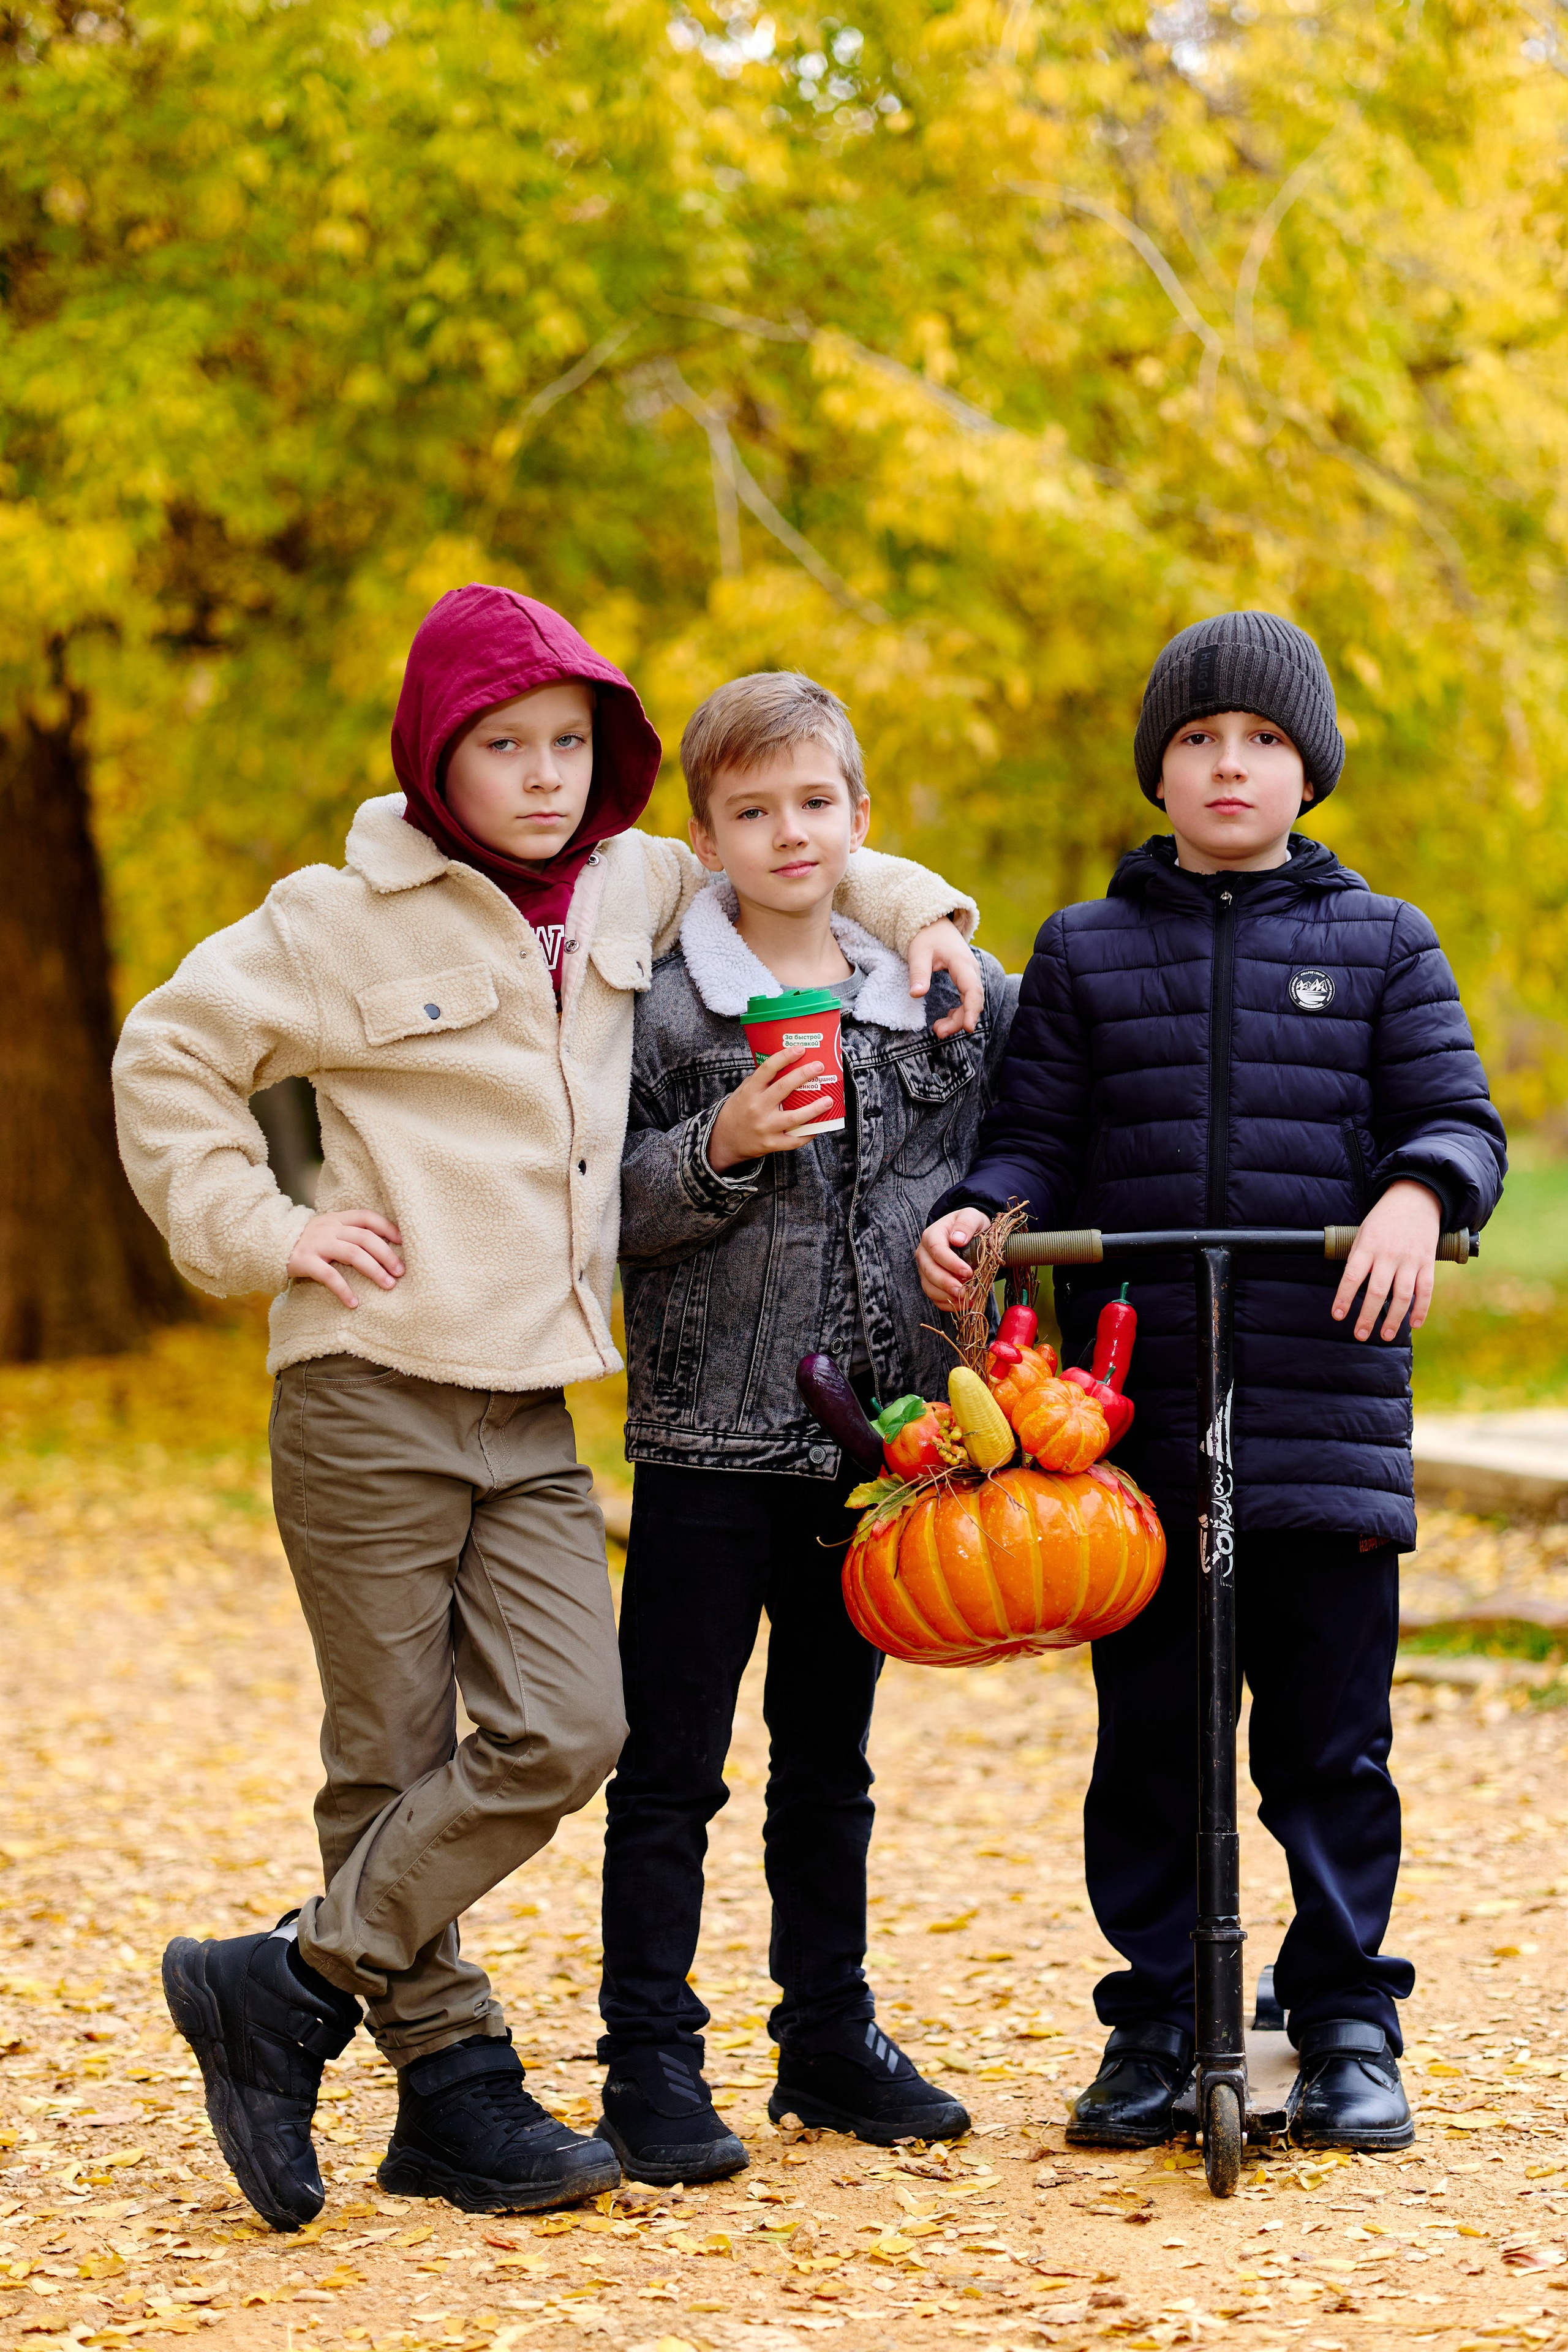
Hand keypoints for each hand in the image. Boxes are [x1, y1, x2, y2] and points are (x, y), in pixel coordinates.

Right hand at [286, 1209, 404, 1309]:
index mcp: (337, 1219)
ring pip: (353, 1254)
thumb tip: (382, 1246)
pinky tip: (354, 1303)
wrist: (269, 1243)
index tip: (403, 1241)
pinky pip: (329, 1276)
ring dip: (374, 1271)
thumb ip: (348, 1233)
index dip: (387, 1227)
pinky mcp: (305, 1261)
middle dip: (387, 1255)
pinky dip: (344, 1290)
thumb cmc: (306, 1241)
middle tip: (401, 1272)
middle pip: (365, 1238)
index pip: (367, 1217)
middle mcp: (329, 1228)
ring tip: (388, 1285)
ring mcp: (317, 1244)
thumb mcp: (327, 1230)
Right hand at [708, 1046, 827, 1172]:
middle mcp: (758, 1108)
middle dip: (804, 1075)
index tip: (800, 1049)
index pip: (767, 1069)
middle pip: (784, 1088)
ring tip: (829, 1100)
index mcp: (750, 1092)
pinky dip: (808, 1134)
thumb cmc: (736, 1112)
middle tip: (819, 1067)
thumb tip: (783, 1065)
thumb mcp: (742, 1092)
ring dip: (814, 1108)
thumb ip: (759, 1081)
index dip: (784, 1057)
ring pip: (794, 1117)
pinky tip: (819, 1127)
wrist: (724, 1141)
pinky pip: (793, 1140)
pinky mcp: (771, 1143)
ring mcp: (765, 1127)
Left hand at [908, 918, 982, 1037]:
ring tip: (938, 1029)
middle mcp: (971, 970)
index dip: (972, 1010)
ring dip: (959, 1018)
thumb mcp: (918, 953)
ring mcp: (970, 975)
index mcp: (962, 963)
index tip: (969, 1028)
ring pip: (971, 1002)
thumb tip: (916, 994)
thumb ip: (919, 974)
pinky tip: (946, 1019)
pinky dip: (959, 1011)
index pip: (972, 990)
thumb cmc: (926, 936)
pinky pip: (968, 998)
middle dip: (960, 1020)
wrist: (934, 922)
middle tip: (938, 1032)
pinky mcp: (966, 978)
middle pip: (973, 1000)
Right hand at [917, 1207, 991, 1306]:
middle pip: (929, 1272)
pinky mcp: (931, 1282)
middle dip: (947, 1284)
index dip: (951, 1264)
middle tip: (965, 1291)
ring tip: (967, 1299)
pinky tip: (963, 1304)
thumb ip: (966, 1224)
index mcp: (931, 1235)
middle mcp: (924, 1254)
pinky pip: (935, 1297)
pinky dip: (948, 1304)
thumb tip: (957, 1240)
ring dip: (947, 1296)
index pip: (937, 1251)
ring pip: (929, 1287)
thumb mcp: (970, 1216)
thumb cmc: (968, 1224)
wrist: (966, 1233)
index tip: (968, 1272)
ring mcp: (925, 1269)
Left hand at [1330, 1179, 1441, 1341]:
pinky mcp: (1428, 1262)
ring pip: (1402, 1295)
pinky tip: (1414, 1324)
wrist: (1416, 1198)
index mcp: (1368, 1246)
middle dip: (1368, 1316)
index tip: (1338, 1316)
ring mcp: (1410, 1260)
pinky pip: (1425, 1290)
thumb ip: (1357, 1259)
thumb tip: (1350, 1289)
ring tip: (1385, 1335)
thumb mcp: (1362, 1232)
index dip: (1344, 1298)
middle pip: (1377, 1291)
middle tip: (1360, 1335)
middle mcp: (1389, 1255)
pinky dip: (1421, 1309)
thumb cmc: (1383, 1220)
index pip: (1352, 1276)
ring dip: (1394, 1319)